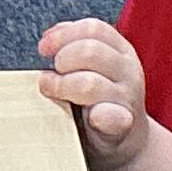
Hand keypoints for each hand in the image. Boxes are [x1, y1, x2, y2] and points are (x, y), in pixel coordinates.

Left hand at [36, 16, 151, 170]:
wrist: (124, 142)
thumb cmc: (98, 99)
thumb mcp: (91, 67)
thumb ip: (73, 46)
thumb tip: (49, 35)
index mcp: (121, 51)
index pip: (94, 29)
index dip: (63, 35)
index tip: (43, 48)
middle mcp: (128, 71)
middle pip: (91, 51)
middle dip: (62, 60)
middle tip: (49, 76)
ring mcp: (126, 98)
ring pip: (90, 83)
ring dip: (62, 86)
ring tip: (51, 92)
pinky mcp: (122, 126)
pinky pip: (111, 117)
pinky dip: (98, 116)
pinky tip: (89, 117)